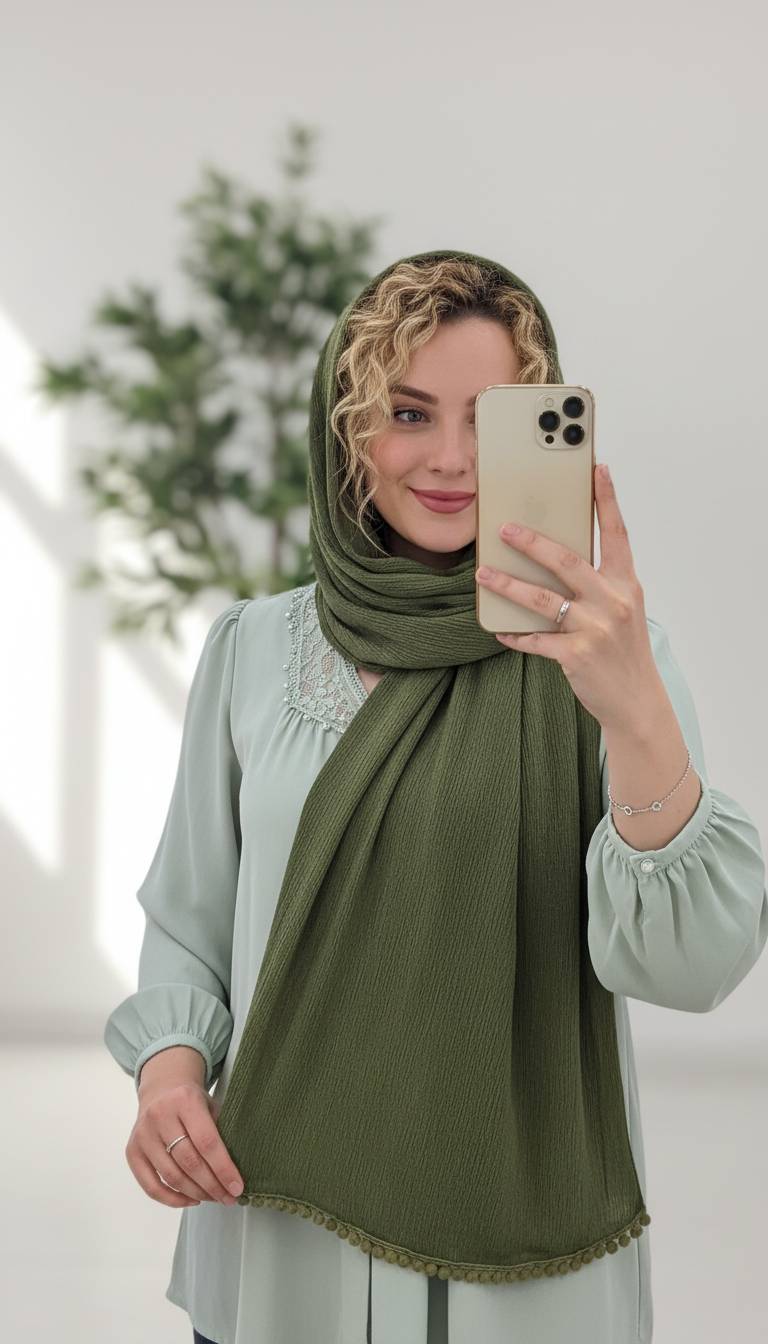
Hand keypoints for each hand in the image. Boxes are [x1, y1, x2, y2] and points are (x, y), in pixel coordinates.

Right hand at [126, 1068, 243, 1209]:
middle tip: (228, 1198)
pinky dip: (172, 1199)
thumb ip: (220, 1131)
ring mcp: (143, 1135)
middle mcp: (160, 1116)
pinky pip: (150, 1186)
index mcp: (185, 1100)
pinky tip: (190, 1200)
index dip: (223, 1168)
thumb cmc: (191, 1101)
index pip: (207, 1142)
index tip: (237, 1187)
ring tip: (213, 1198)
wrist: (161, 1090)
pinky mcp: (132, 1151)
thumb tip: (233, 1173)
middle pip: (189, 1162)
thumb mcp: (210, 1105)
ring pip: (171, 1176)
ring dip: (195, 1194)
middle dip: (212, 1186)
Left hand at [475, 462, 664, 731]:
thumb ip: (597, 584)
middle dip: (532, 542)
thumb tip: (553, 558)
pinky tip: (497, 629)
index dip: (607, 500)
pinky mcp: (577, 655)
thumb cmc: (623, 651)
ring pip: (542, 600)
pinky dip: (514, 634)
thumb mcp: (622, 610)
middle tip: (504, 527)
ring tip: (483, 573)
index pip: (617, 534)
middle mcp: (613, 602)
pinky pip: (535, 640)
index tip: (597, 468)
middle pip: (567, 562)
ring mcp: (595, 629)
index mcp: (626, 584)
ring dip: (507, 584)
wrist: (637, 702)